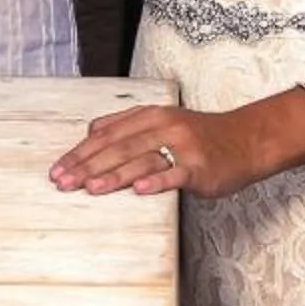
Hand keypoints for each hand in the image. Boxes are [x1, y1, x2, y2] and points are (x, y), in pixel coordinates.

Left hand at [51, 102, 275, 199]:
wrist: (246, 140)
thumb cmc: (200, 136)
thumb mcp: (163, 121)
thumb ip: (127, 124)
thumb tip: (91, 131)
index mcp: (150, 116)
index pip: (107, 134)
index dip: (80, 152)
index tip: (58, 169)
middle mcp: (163, 127)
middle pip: (118, 146)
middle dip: (87, 165)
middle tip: (64, 182)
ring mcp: (182, 147)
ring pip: (141, 159)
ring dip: (114, 174)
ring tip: (90, 187)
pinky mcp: (199, 167)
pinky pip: (175, 174)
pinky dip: (156, 181)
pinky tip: (139, 190)